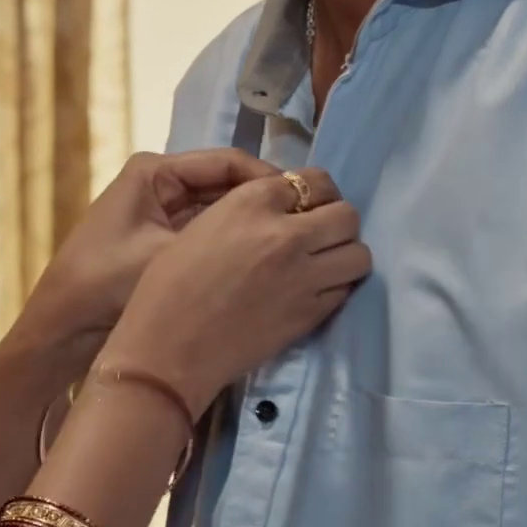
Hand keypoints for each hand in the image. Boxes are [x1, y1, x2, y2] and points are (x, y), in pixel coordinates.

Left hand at [20, 149, 280, 353]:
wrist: (62, 331)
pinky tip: (264, 263)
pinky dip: (233, 246)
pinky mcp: (162, 243)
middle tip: (306, 224)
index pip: (227, 163)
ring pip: (220, 212)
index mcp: (154, 172)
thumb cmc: (105, 284)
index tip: (302, 205)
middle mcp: (158, 185)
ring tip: (293, 243)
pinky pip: (209, 236)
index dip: (269, 181)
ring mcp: (160, 214)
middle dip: (264, 205)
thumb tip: (278, 223)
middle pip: (226, 185)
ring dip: (252, 226)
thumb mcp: (166, 254)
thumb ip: (221, 235)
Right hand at [100, 167, 369, 408]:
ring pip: (359, 254)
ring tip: (322, 265)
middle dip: (336, 223)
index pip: (314, 181)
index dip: (314, 193)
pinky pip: (345, 289)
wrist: (170, 346)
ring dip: (344, 255)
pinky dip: (335, 287)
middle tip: (318, 236)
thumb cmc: (168, 284)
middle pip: (346, 215)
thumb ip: (249, 210)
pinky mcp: (311, 313)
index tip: (305, 207)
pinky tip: (312, 292)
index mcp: (252, 202)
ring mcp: (304, 276)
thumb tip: (284, 211)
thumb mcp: (203, 226)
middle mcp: (287, 233)